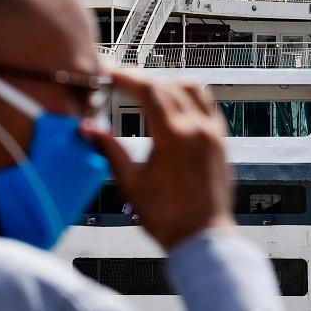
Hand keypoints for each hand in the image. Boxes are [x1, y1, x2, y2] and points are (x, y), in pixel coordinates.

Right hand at [82, 72, 234, 251]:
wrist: (202, 236)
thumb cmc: (168, 217)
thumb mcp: (130, 182)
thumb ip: (109, 150)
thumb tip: (88, 129)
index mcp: (174, 137)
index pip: (149, 90)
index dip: (127, 78)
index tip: (111, 75)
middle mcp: (198, 128)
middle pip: (168, 85)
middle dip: (143, 81)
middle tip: (123, 84)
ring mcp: (214, 133)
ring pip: (193, 88)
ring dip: (170, 84)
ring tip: (149, 93)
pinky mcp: (222, 140)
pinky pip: (208, 105)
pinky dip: (190, 98)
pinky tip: (174, 108)